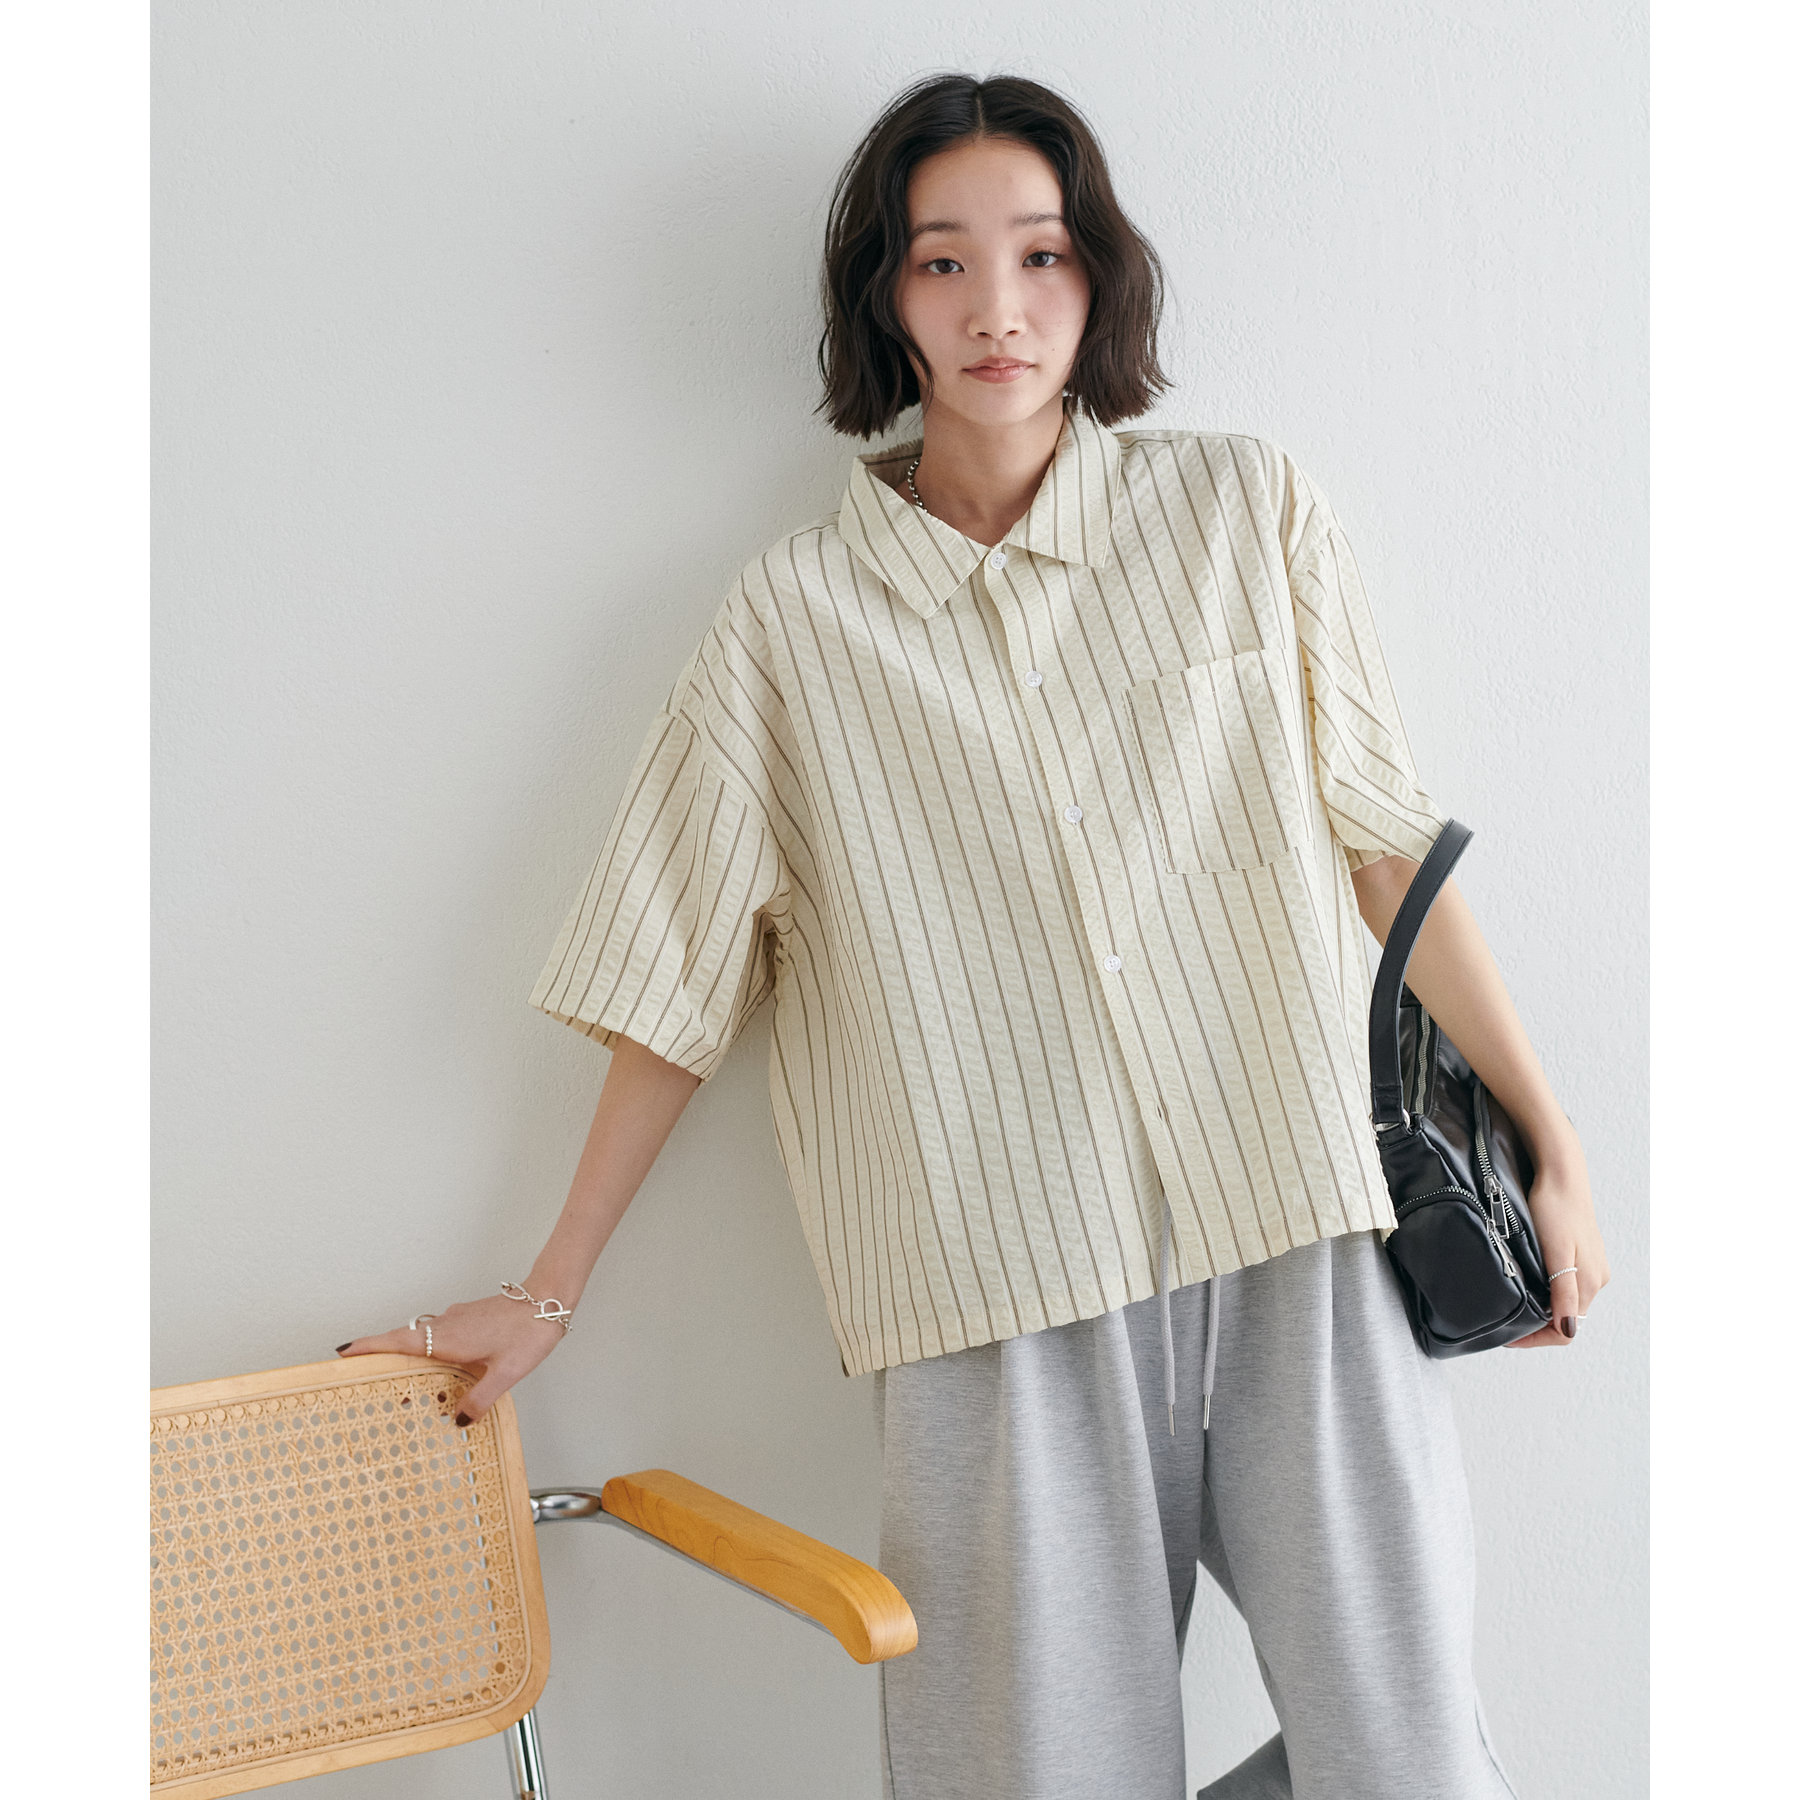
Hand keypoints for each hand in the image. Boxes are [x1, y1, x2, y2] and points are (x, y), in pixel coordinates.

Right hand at [335, 1290, 569, 1422]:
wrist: (550, 1299)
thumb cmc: (528, 1333)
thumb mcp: (504, 1374)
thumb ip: (478, 1399)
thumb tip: (456, 1421)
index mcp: (446, 1337)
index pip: (395, 1341)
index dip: (366, 1347)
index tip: (340, 1353)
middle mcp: (446, 1324)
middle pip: (402, 1341)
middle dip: (382, 1359)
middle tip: (366, 1382)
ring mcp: (457, 1318)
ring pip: (423, 1337)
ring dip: (409, 1357)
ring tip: (405, 1386)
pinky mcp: (469, 1317)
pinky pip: (440, 1334)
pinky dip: (431, 1351)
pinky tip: (444, 1371)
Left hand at [1507, 1141, 1610, 1348]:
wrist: (1561, 1173)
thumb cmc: (1555, 1209)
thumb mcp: (1556, 1253)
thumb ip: (1564, 1292)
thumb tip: (1569, 1330)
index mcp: (1589, 1283)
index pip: (1565, 1331)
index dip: (1536, 1338)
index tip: (1507, 1337)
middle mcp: (1594, 1278)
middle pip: (1565, 1318)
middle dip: (1536, 1326)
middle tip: (1503, 1323)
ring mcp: (1590, 1266)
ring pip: (1564, 1301)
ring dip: (1540, 1308)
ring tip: (1511, 1305)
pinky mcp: (1582, 1253)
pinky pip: (1564, 1284)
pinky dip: (1545, 1291)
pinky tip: (1526, 1283)